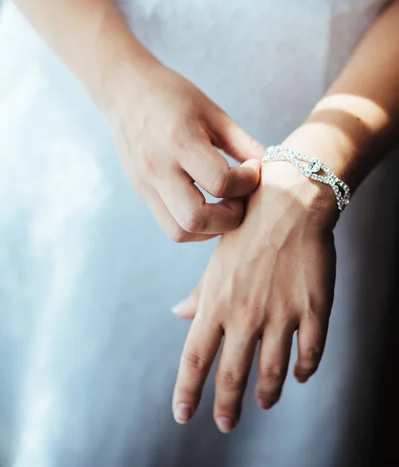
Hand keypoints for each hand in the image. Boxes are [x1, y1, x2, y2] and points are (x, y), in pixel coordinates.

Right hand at [105, 58, 263, 240]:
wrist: (125, 90)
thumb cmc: (173, 95)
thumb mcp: (212, 112)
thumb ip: (242, 142)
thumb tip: (272, 166)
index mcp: (179, 142)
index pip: (220, 182)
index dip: (247, 181)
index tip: (253, 168)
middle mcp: (158, 168)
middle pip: (196, 219)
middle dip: (230, 218)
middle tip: (241, 199)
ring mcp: (145, 183)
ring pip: (180, 231)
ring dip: (210, 229)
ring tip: (225, 206)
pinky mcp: (142, 191)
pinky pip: (169, 224)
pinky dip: (194, 226)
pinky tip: (208, 205)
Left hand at [172, 160, 336, 430]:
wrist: (289, 201)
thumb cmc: (246, 228)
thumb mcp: (216, 261)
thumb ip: (200, 294)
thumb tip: (178, 314)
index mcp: (216, 303)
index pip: (195, 359)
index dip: (187, 390)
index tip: (182, 414)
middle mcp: (245, 315)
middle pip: (232, 376)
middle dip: (227, 407)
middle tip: (225, 425)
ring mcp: (281, 315)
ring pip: (273, 372)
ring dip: (267, 393)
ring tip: (264, 403)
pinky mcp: (314, 310)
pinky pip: (310, 353)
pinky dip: (305, 369)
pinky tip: (300, 375)